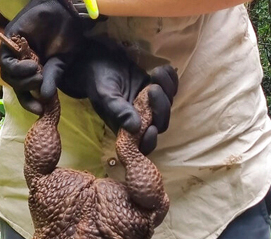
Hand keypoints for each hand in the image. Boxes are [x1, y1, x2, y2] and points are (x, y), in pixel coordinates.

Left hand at [0, 0, 94, 114]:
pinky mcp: (9, 41)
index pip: (25, 91)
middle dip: (26, 89)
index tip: (39, 110)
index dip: (29, 102)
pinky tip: (31, 65)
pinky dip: (17, 68)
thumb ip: (51, 79)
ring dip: (21, 79)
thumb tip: (45, 98)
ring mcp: (15, 52)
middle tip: (40, 82)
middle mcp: (22, 62)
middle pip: (14, 84)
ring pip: (7, 75)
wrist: (65, 13)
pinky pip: (5, 62)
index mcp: (34, 70)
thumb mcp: (61, 63)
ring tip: (37, 72)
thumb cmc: (67, 36)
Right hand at [58, 40, 178, 154]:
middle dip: (161, 107)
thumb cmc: (99, 81)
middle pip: (161, 123)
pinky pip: (171, 88)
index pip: (143, 144)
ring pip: (168, 105)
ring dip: (167, 89)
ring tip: (155, 73)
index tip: (151, 128)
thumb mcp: (105, 96)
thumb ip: (119, 112)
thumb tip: (136, 128)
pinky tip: (162, 69)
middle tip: (152, 88)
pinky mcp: (157, 89)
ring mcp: (150, 105)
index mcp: (126, 128)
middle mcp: (141, 119)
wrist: (100, 60)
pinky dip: (171, 79)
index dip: (150, 141)